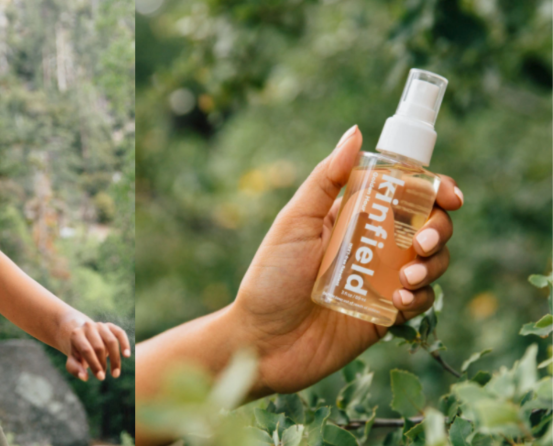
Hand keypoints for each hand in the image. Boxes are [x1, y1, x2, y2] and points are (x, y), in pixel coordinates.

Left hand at [63, 320, 131, 381]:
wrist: (83, 337)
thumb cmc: (78, 353)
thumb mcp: (72, 361)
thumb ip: (75, 369)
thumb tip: (84, 377)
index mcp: (76, 335)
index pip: (87, 350)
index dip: (94, 364)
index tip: (100, 377)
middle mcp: (88, 327)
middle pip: (99, 347)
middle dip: (103, 364)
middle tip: (103, 377)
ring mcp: (100, 325)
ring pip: (112, 341)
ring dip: (115, 359)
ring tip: (115, 374)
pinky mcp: (110, 326)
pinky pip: (120, 333)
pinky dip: (125, 344)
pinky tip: (127, 355)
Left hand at [230, 125, 462, 396]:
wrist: (262, 342)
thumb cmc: (270, 278)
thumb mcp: (295, 222)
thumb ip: (327, 180)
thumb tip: (356, 133)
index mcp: (352, 217)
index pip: (405, 194)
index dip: (435, 189)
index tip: (449, 194)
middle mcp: (372, 246)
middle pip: (428, 225)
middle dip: (438, 228)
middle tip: (422, 241)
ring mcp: (381, 281)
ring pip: (432, 262)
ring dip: (433, 264)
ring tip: (408, 276)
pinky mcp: (385, 316)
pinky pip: (421, 302)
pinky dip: (421, 298)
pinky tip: (400, 300)